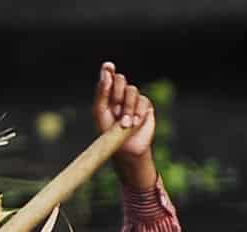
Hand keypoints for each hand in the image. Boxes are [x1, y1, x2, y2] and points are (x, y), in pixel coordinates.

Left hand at [95, 62, 157, 188]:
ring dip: (127, 107)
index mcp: (107, 96)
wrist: (126, 150)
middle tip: (115, 109)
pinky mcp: (145, 106)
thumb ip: (102, 93)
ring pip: (132, 91)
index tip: (108, 67)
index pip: (108, 77)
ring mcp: (134, 100)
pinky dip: (138, 112)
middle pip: (121, 79)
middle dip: (117, 92)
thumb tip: (106, 74)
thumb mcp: (101, 113)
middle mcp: (120, 95)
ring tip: (125, 124)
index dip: (108, 70)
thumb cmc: (109, 133)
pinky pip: (143, 101)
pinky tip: (135, 123)